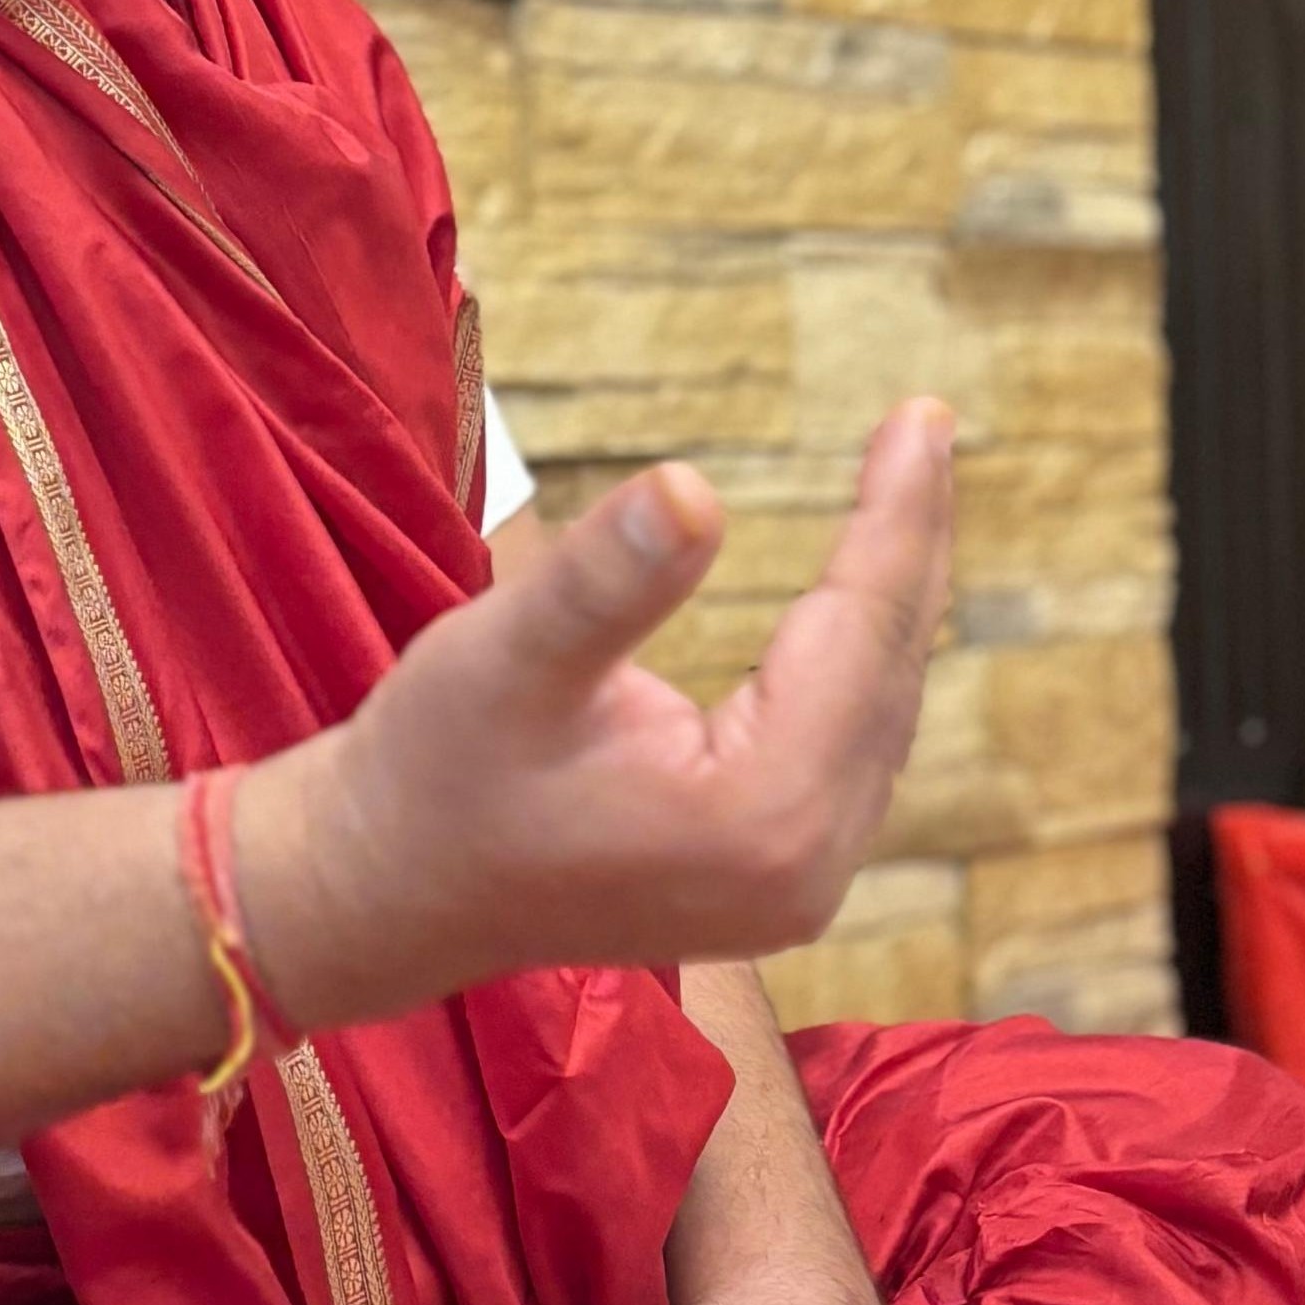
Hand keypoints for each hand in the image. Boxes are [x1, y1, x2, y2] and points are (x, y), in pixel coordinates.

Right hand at [242, 400, 953, 1020]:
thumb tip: (696, 487)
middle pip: (890, 671)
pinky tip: (854, 599)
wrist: (378, 892)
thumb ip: (606, 578)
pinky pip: (848, 749)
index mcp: (758, 815)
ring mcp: (794, 890)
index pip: (861, 631)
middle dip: (907, 541)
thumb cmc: (432, 772)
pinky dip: (856, 661)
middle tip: (926, 423)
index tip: (926, 412)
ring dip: (890, 598)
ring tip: (905, 486)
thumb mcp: (505, 657)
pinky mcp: (771, 885)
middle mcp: (803, 869)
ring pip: (879, 712)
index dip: (895, 513)